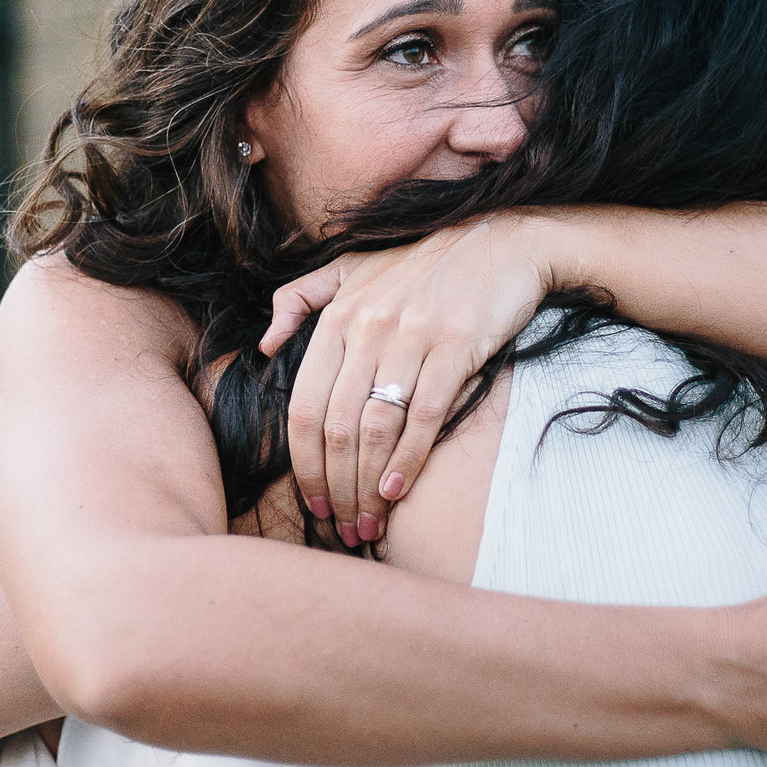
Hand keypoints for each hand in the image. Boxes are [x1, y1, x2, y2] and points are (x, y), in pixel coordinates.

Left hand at [262, 214, 556, 546]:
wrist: (502, 240)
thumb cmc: (424, 262)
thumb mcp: (353, 267)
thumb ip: (301, 298)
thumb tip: (264, 345)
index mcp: (338, 317)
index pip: (305, 406)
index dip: (304, 464)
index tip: (311, 502)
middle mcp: (368, 327)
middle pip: (337, 427)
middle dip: (335, 488)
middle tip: (342, 526)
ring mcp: (412, 336)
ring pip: (376, 427)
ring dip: (368, 486)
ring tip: (368, 523)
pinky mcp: (457, 345)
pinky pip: (424, 415)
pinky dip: (408, 459)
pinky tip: (397, 491)